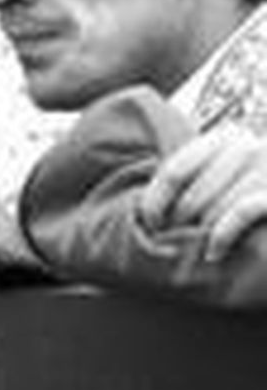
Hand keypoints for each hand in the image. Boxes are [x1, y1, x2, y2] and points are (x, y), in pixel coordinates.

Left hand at [139, 123, 266, 261]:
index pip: (173, 172)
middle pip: (192, 195)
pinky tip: (213, 252)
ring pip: (214, 208)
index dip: (154, 203)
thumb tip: (141, 213)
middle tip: (173, 241)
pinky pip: (240, 214)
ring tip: (195, 247)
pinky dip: (221, 237)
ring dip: (199, 234)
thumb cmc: (248, 192)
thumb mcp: (217, 176)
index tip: (150, 225)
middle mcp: (248, 146)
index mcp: (225, 137)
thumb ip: (188, 181)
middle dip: (177, 224)